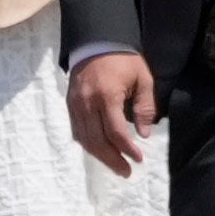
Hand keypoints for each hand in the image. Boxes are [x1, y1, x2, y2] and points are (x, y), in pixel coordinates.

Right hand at [68, 51, 157, 176]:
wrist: (96, 44)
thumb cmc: (124, 61)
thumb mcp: (143, 79)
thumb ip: (144, 107)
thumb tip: (144, 133)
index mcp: (106, 96)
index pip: (115, 131)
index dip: (127, 149)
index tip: (139, 159)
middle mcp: (87, 104)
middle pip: (97, 140)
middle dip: (112, 159)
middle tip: (126, 171)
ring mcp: (75, 105)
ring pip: (84, 138)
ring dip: (100, 155)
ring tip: (116, 166)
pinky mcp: (69, 105)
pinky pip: (77, 130)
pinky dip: (88, 144)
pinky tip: (100, 151)